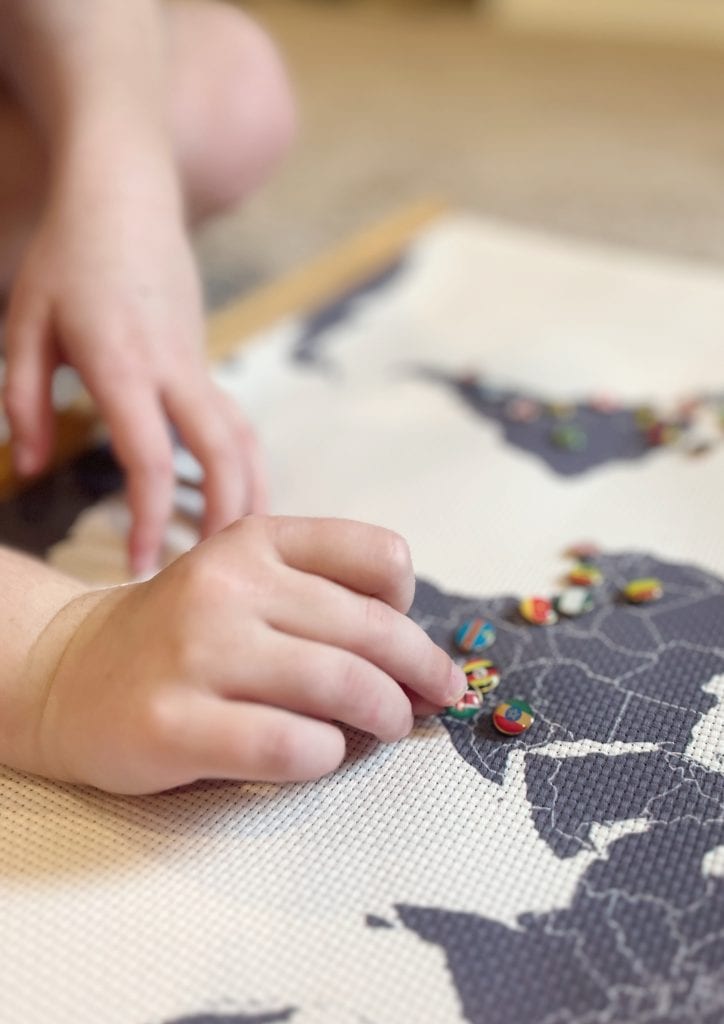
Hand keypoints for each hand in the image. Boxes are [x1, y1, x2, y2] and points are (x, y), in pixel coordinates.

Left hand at [2, 165, 264, 573]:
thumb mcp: (23, 323)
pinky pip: (239, 424)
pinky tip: (242, 500)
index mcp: (121, 363)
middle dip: (222, 518)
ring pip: (244, 440)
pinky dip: (247, 468)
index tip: (142, 566)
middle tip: (208, 573)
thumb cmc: (67, 255)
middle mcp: (173, 369)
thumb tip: (30, 467)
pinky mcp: (206, 361)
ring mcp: (198, 363)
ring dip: (250, 497)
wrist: (126, 191)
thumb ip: (22, 400)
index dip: (151, 517)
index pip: (149, 456)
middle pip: (221, 454)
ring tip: (243, 551)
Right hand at [31, 517, 467, 793]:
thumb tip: (421, 657)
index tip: (405, 638)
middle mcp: (228, 584)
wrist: (72, 672)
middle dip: (421, 671)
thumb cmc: (186, 633)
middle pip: (372, 628)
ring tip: (387, 727)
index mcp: (256, 539)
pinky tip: (322, 754)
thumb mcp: (246, 580)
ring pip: (340, 684)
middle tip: (434, 698)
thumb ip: (323, 595)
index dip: (410, 603)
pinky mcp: (174, 722)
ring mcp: (197, 652)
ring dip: (386, 714)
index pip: (380, 555)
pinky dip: (326, 755)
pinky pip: (288, 744)